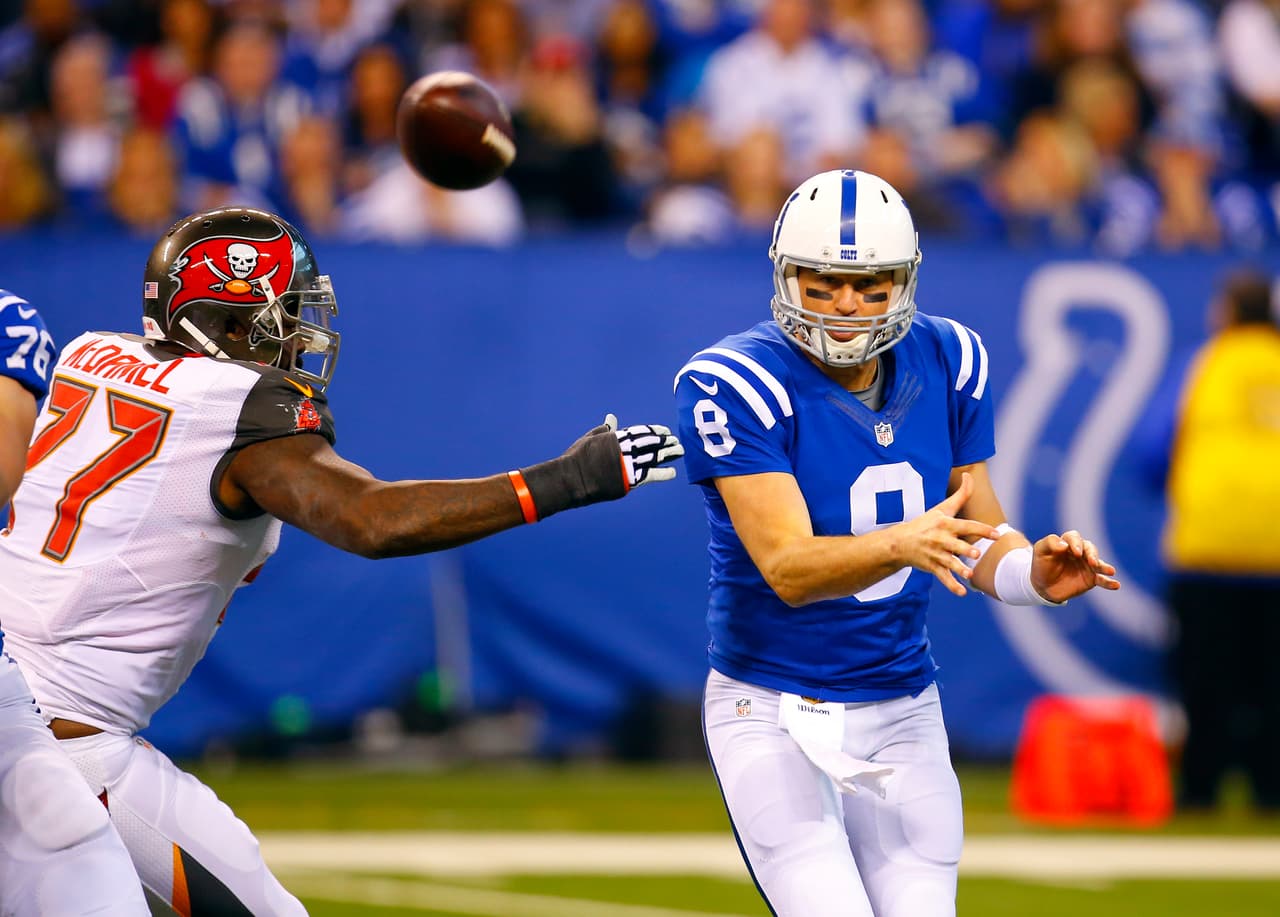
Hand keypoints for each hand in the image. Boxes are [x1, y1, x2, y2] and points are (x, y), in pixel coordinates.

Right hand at [519, 413, 683, 519]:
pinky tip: (673, 472)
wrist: (572, 479)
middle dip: (665, 441)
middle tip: (676, 441)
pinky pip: (651, 476)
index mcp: (617, 437)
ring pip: (655, 457)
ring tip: (680, 451)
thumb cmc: (577, 458)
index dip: (655, 430)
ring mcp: (629, 464)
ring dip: (669, 454)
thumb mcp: (591, 439)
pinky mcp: (630, 480)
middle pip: (651, 443)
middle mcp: (626, 449)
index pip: (642, 431)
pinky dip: (663, 474)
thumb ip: (605, 429)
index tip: (665, 430)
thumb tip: (612, 417)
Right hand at [895, 472, 1001, 596]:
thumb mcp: (941, 508)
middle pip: (956, 545)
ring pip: (950, 563)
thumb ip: (960, 495)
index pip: (966, 526)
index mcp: (946, 525)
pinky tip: (962, 593)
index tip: (996, 534)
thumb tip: (970, 474)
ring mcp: (936, 555)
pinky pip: (943, 578)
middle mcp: (941, 540)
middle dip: (965, 550)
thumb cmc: (926, 523)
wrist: (900, 543)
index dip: (981, 530)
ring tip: (968, 574)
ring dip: (959, 569)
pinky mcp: (932, 567)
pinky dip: (952, 586)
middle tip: (976, 553)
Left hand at [1030, 530, 1120, 602]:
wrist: (1042, 585)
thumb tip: (1064, 545)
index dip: (1075, 543)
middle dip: (1091, 554)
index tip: (1074, 552)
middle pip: (1089, 548)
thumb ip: (1049, 543)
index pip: (1074, 538)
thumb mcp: (1040, 551)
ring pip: (1099, 563)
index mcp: (1068, 543)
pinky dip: (1110, 582)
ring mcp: (1087, 566)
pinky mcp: (1091, 579)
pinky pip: (1102, 580)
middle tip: (1091, 561)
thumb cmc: (1041, 564)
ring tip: (1110, 571)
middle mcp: (1080, 552)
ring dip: (1104, 566)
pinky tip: (1116, 585)